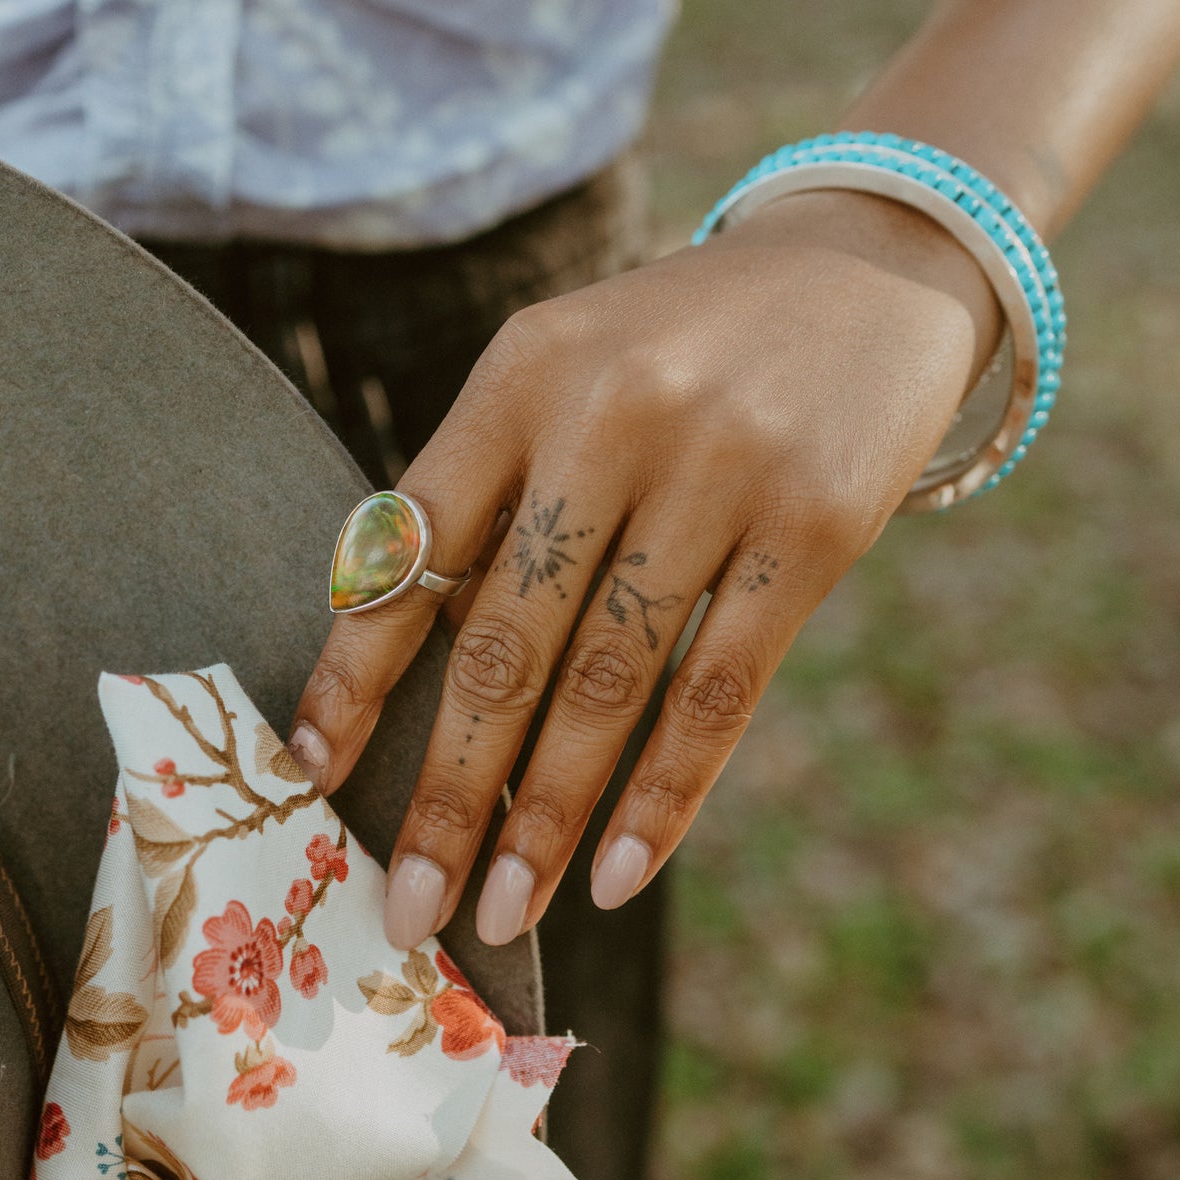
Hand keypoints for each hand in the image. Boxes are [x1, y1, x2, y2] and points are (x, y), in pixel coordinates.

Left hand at [287, 189, 1000, 949]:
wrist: (873, 263)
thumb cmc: (684, 348)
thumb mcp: (570, 370)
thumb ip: (495, 493)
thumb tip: (403, 681)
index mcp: (520, 372)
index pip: (408, 547)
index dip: (351, 674)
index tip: (307, 776)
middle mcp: (609, 413)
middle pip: (503, 641)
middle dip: (448, 793)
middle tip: (408, 909)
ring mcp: (719, 466)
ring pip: (608, 683)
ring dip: (545, 819)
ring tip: (505, 915)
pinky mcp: (818, 522)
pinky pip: (720, 691)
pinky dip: (664, 798)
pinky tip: (615, 875)